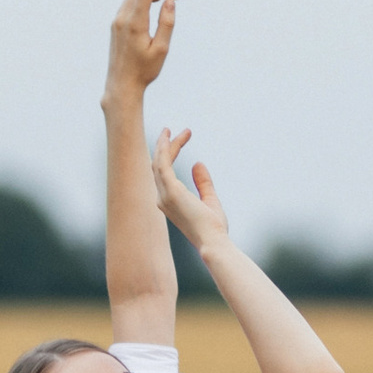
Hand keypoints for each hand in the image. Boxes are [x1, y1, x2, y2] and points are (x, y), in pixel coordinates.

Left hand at [104, 0, 180, 104]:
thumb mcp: (161, 49)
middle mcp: (123, 18)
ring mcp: (118, 21)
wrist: (122, 84)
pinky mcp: (117, 25)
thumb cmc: (144, 70)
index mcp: (134, 23)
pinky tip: (157, 2)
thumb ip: (166, 23)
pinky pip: (131, 4)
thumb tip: (169, 1)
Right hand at [151, 127, 230, 250]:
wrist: (213, 242)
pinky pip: (163, 164)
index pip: (164, 174)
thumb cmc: (213, 227)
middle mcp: (162, 198)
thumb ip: (203, 182)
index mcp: (169, 202)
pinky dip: (166, 149)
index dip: (170, 155)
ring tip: (171, 130)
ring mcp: (164, 195)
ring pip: (158, 162)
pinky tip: (173, 137)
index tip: (182, 139)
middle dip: (165, 147)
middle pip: (158, 165)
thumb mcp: (209, 199)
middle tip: (174, 131)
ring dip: (164, 144)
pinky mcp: (171, 190)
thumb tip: (197, 164)